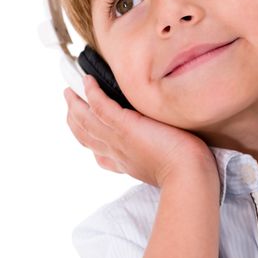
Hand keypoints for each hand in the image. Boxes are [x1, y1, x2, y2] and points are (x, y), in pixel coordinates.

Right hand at [63, 75, 216, 187]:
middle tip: (70, 102)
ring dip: (75, 104)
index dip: (88, 140)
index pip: (99, 152)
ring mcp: (118, 139)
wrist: (187, 177)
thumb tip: (165, 144)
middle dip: (75, 118)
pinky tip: (88, 80)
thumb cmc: (185, 172)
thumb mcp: (165, 164)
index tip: (85, 130)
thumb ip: (157, 154)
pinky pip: (101, 106)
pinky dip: (91, 92)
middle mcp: (117, 152)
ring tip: (70, 90)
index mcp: (125, 162)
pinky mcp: (126, 126)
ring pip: (86, 121)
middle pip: (86, 135)